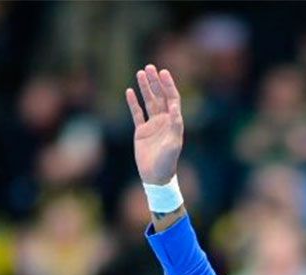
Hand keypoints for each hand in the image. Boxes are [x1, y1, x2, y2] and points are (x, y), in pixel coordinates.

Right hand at [126, 64, 183, 184]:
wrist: (155, 176)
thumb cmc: (167, 162)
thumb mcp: (173, 145)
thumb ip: (175, 127)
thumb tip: (175, 110)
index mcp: (174, 122)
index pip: (172, 99)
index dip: (168, 85)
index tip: (163, 72)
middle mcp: (164, 121)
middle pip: (160, 96)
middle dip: (155, 82)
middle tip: (150, 67)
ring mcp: (152, 125)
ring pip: (148, 102)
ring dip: (145, 88)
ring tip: (140, 73)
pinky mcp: (141, 131)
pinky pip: (137, 114)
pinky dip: (133, 103)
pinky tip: (129, 91)